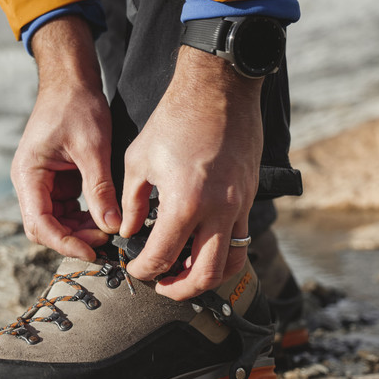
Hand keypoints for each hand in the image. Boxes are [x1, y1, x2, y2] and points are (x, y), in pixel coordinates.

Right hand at [11, 16, 121, 259]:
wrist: (71, 80)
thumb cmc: (76, 106)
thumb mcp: (93, 148)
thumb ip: (100, 190)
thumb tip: (112, 227)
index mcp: (28, 175)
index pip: (40, 223)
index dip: (65, 243)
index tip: (92, 252)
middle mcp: (30, 183)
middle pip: (45, 228)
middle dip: (73, 239)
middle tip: (107, 242)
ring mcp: (42, 184)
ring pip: (57, 222)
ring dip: (80, 231)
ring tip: (110, 230)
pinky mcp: (56, 182)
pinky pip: (66, 210)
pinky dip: (84, 217)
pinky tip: (105, 217)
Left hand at [120, 44, 263, 299]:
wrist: (219, 89)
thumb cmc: (174, 119)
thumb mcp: (138, 160)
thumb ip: (132, 203)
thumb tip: (129, 231)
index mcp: (184, 203)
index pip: (161, 257)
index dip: (143, 271)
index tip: (134, 270)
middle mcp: (218, 211)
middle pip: (205, 275)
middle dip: (180, 289)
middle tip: (161, 286)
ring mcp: (240, 205)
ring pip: (232, 263)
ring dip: (208, 277)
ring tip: (184, 272)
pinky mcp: (250, 196)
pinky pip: (241, 237)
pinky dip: (222, 251)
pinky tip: (201, 244)